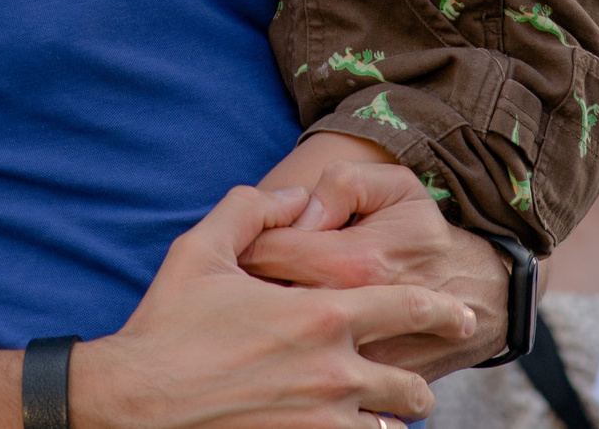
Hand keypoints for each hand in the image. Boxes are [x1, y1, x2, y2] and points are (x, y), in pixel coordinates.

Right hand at [73, 185, 474, 428]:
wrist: (137, 400)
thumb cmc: (168, 324)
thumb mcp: (202, 248)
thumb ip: (254, 208)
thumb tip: (294, 194)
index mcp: (319, 313)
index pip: (406, 307)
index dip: (442, 311)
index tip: (461, 315)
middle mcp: (333, 371)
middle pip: (412, 384)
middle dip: (419, 381)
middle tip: (413, 379)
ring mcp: (322, 420)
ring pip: (393, 427)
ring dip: (393, 418)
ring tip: (384, 413)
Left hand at [240, 158, 511, 377]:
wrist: (478, 300)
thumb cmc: (426, 237)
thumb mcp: (398, 187)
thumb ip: (344, 183)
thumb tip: (302, 208)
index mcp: (352, 263)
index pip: (265, 248)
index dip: (248, 237)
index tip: (253, 238)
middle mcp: (350, 319)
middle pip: (260, 300)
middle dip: (245, 284)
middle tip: (248, 277)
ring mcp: (353, 364)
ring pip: (279, 343)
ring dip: (264, 324)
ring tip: (266, 311)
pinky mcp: (359, 393)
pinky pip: (306, 379)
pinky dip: (290, 360)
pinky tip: (293, 343)